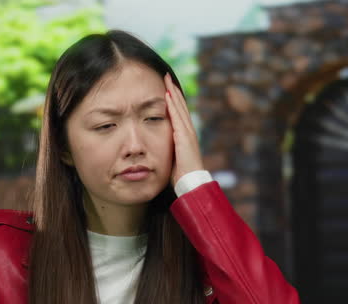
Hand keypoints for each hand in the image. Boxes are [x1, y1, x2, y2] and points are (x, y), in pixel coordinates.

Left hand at [164, 72, 203, 186]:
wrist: (191, 183)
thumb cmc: (181, 174)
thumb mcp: (172, 156)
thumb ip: (167, 147)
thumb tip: (157, 145)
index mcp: (185, 135)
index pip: (178, 112)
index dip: (173, 99)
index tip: (167, 87)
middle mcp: (188, 131)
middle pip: (180, 106)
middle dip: (173, 90)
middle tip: (166, 77)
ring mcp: (187, 133)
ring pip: (179, 108)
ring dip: (173, 93)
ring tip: (167, 80)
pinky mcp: (184, 137)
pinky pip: (177, 118)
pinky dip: (173, 106)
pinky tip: (168, 96)